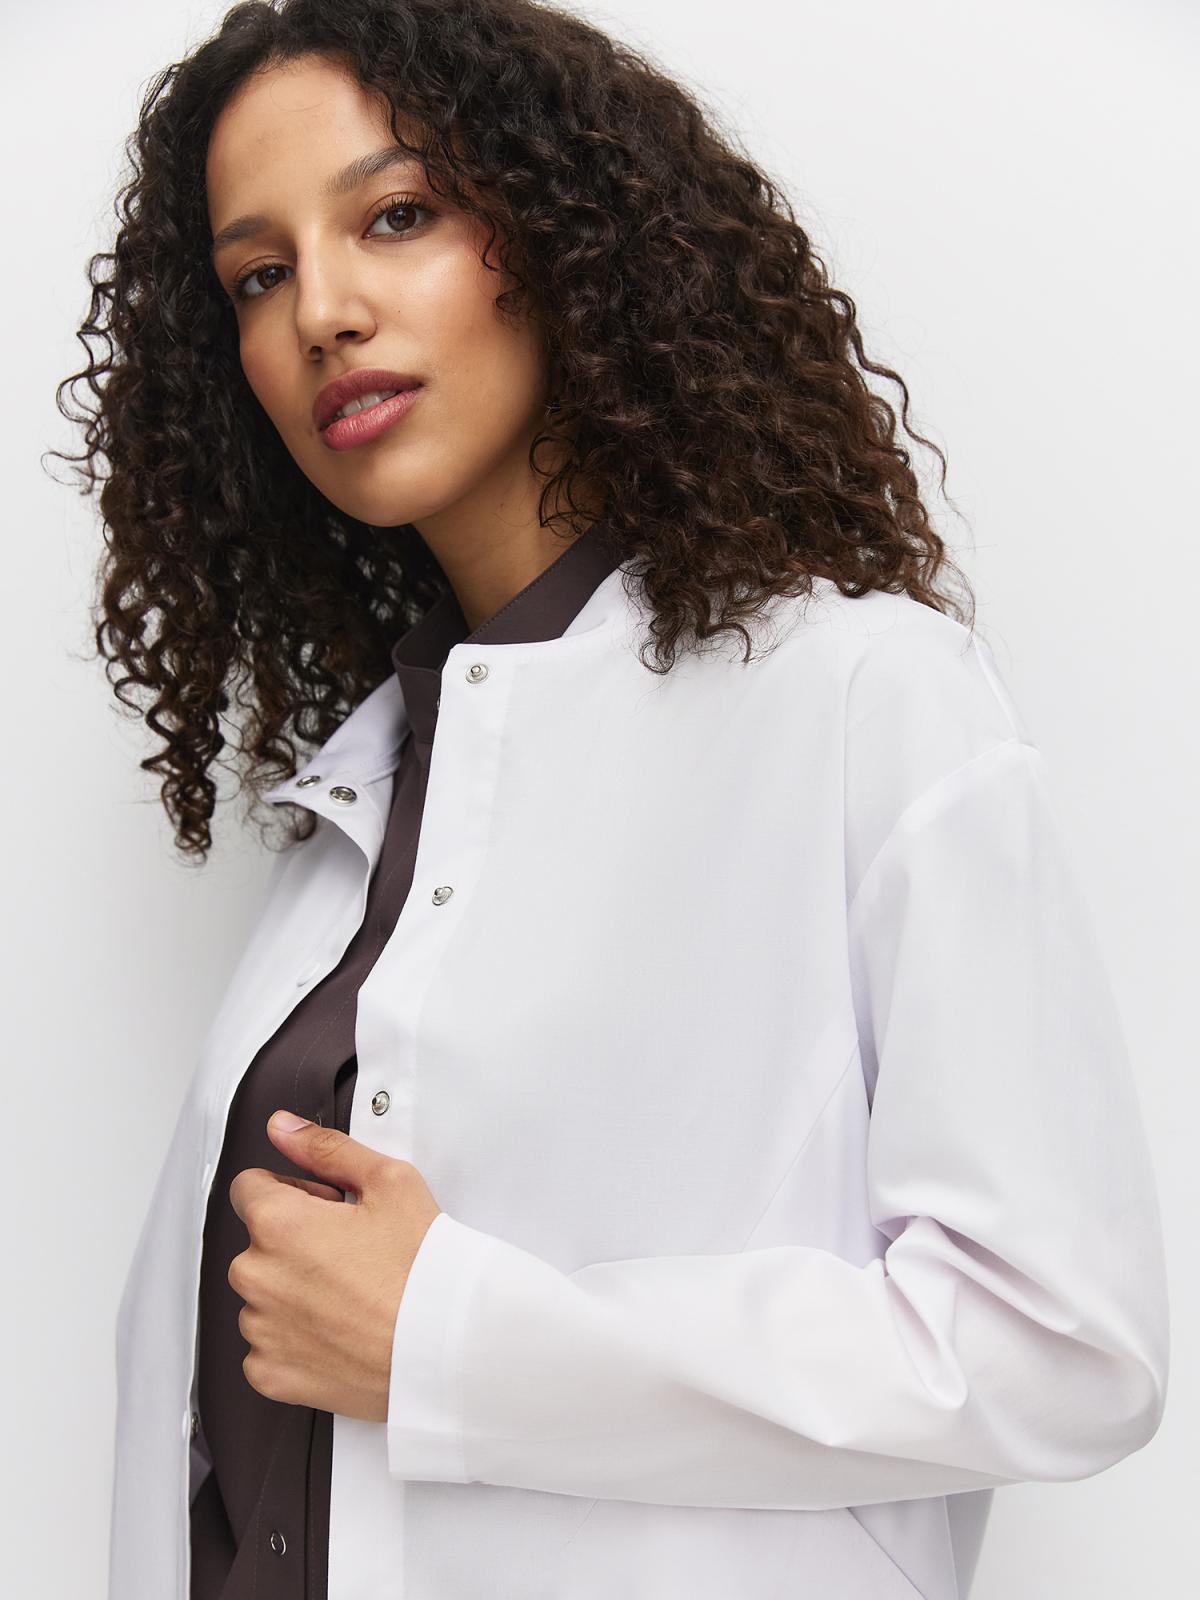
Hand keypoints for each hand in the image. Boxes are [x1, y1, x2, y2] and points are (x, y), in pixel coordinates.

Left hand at [227, 1110, 442, 1421]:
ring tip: (349, 1295)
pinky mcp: (269, 1373)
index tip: (325, 1208)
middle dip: (294, 1242)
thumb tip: (283, 1128)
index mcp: (278, 1224)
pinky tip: (338, 1329)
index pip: (249, 1187)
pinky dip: (295, 1338)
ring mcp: (260, 1330)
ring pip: (263, 1294)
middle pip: (257, 1243)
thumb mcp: (390, 1182)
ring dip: (293, 1290)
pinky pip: (267, 1345)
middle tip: (350, 1253)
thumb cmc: (422, 1269)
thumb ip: (326, 1148)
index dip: (293, 1190)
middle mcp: (256, 1276)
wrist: (447, 1346)